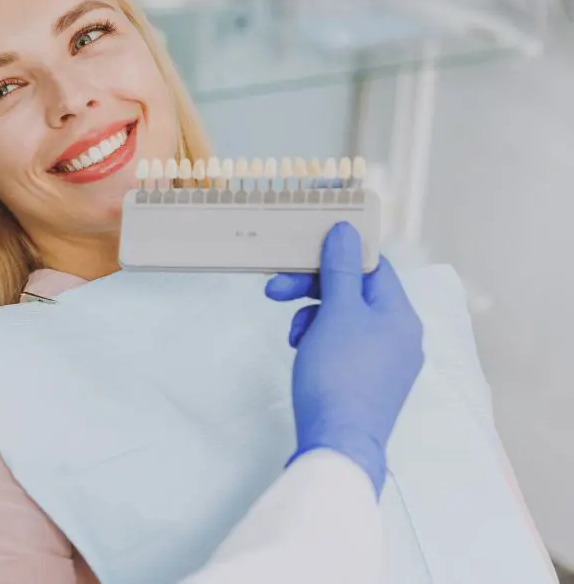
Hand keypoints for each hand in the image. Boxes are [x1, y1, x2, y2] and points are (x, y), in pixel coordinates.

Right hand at [265, 222, 423, 496]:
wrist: (337, 443)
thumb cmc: (338, 374)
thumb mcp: (337, 313)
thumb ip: (341, 269)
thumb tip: (347, 231)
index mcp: (400, 316)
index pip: (372, 267)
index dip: (336, 256)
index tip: (302, 254)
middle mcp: (400, 337)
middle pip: (355, 293)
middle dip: (313, 289)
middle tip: (275, 289)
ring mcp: (386, 362)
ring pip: (344, 319)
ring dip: (312, 316)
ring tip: (292, 336)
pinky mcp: (368, 383)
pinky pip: (343, 345)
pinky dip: (319, 341)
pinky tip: (301, 352)